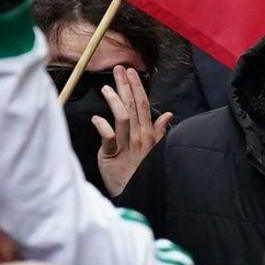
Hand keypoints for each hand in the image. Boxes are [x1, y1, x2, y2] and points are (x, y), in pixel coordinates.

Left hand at [95, 67, 173, 194]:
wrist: (134, 195)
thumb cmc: (142, 173)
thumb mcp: (154, 150)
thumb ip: (160, 131)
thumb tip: (168, 114)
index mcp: (148, 134)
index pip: (143, 105)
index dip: (137, 87)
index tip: (131, 72)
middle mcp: (138, 137)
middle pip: (132, 106)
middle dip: (126, 86)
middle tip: (119, 69)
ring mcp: (125, 145)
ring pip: (122, 117)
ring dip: (114, 100)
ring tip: (106, 87)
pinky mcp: (111, 155)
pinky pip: (108, 138)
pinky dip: (102, 126)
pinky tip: (96, 118)